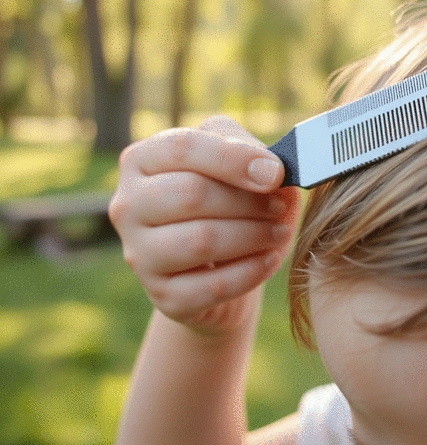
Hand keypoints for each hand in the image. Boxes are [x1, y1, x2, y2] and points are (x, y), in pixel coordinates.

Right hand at [109, 115, 300, 334]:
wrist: (219, 265)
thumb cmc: (229, 199)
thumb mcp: (236, 162)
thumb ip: (251, 152)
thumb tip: (272, 170)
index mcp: (142, 160)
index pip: (182, 148)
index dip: (234, 159)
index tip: (276, 173)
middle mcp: (128, 205)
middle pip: (191, 194)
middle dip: (248, 201)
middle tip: (280, 207)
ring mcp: (139, 254)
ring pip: (201, 242)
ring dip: (253, 235)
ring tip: (280, 232)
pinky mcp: (162, 296)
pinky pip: (212, 286)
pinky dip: (251, 272)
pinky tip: (271, 260)